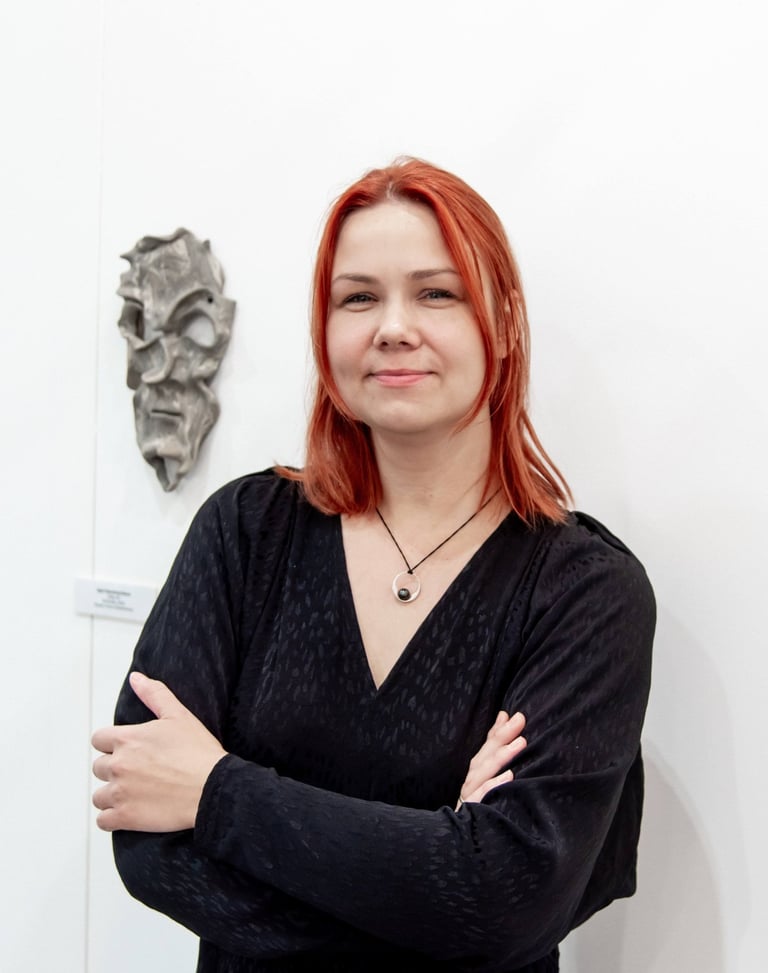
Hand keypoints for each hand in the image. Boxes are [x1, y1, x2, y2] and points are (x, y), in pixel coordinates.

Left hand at [91, 672, 226, 832]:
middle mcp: (118, 765)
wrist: (213, 788)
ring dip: (112, 794)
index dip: (113, 744)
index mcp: (127, 739)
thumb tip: (135, 678)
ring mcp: (120, 793)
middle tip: (139, 772)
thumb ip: (154, 694)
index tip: (129, 750)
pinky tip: (131, 812)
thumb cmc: (199, 751)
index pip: (99, 740)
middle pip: (99, 767)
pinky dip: (113, 818)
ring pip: (99, 795)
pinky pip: (103, 821)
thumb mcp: (178, 715)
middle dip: (115, 769)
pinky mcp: (125, 818)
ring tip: (135, 793)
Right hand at [457, 711, 525, 809]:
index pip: (486, 749)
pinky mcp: (470, 815)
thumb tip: (505, 719)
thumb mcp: (489, 783)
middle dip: (502, 737)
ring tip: (520, 743)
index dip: (497, 731)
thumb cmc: (483, 813)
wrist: (465, 850)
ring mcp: (470, 799)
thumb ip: (495, 754)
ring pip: (482, 774)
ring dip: (501, 756)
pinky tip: (509, 776)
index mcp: (476, 776)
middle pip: (484, 757)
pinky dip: (494, 785)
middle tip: (520, 721)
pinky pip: (481, 798)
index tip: (512, 715)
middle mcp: (471, 784)